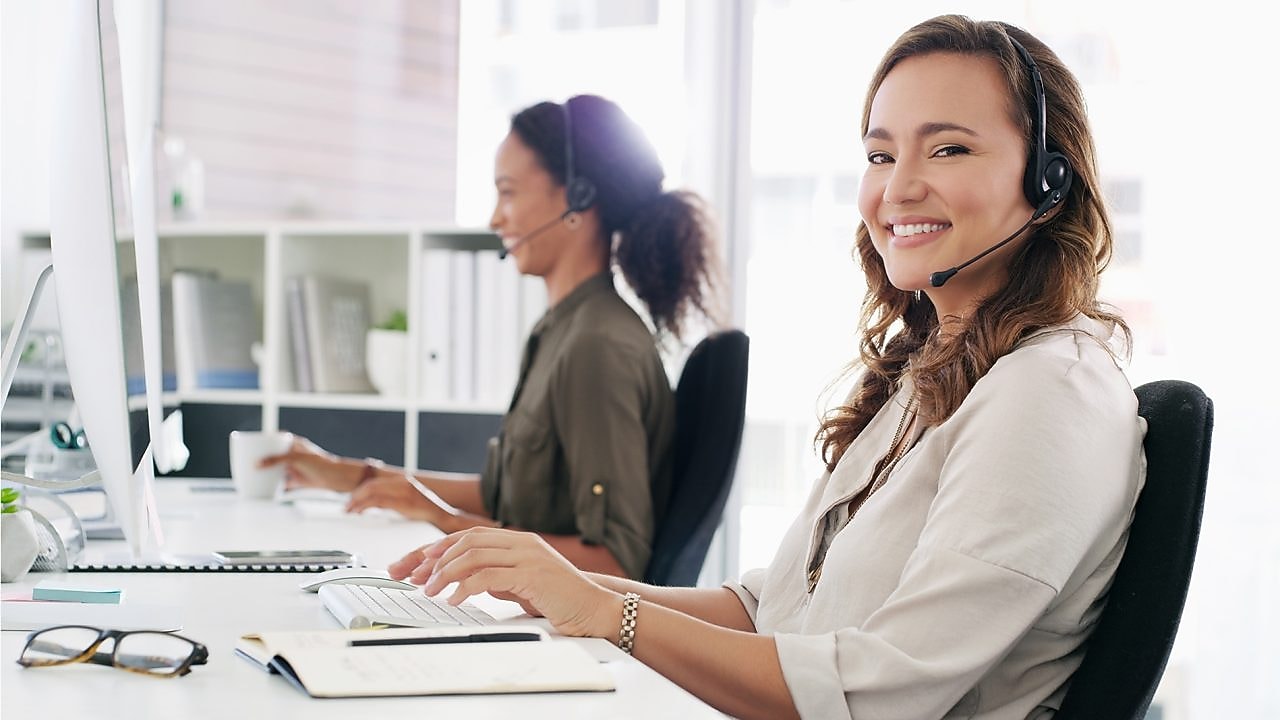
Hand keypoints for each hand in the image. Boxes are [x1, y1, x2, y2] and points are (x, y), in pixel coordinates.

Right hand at [258, 436, 358, 491]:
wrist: (338, 479)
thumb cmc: (320, 464)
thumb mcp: (296, 458)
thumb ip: (276, 459)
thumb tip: (257, 464)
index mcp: (294, 444)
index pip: (275, 440)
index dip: (263, 442)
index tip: (248, 445)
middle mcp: (294, 455)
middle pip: (274, 456)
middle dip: (261, 460)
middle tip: (244, 463)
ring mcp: (296, 468)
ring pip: (277, 471)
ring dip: (266, 474)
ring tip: (250, 477)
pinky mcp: (298, 481)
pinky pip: (283, 484)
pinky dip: (274, 487)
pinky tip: (264, 491)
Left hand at [346, 476, 450, 524]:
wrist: (443, 516)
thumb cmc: (427, 512)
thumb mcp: (407, 502)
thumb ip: (393, 500)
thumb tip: (375, 504)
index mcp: (402, 481)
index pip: (374, 482)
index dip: (359, 491)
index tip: (351, 500)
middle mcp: (402, 482)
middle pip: (370, 485)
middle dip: (355, 496)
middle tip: (346, 507)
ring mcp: (403, 490)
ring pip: (372, 491)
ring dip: (357, 501)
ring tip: (350, 510)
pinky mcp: (403, 501)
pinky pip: (378, 501)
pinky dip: (365, 506)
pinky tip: (360, 511)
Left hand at [389, 528, 620, 638]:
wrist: (595, 607)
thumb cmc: (560, 598)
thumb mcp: (520, 584)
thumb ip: (496, 577)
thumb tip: (465, 580)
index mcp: (516, 540)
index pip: (466, 536)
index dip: (436, 548)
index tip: (412, 564)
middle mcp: (520, 541)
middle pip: (464, 540)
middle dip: (431, 558)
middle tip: (411, 577)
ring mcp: (527, 555)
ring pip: (472, 554)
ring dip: (444, 573)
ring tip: (430, 591)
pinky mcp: (532, 574)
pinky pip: (489, 576)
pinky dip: (465, 586)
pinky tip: (454, 599)